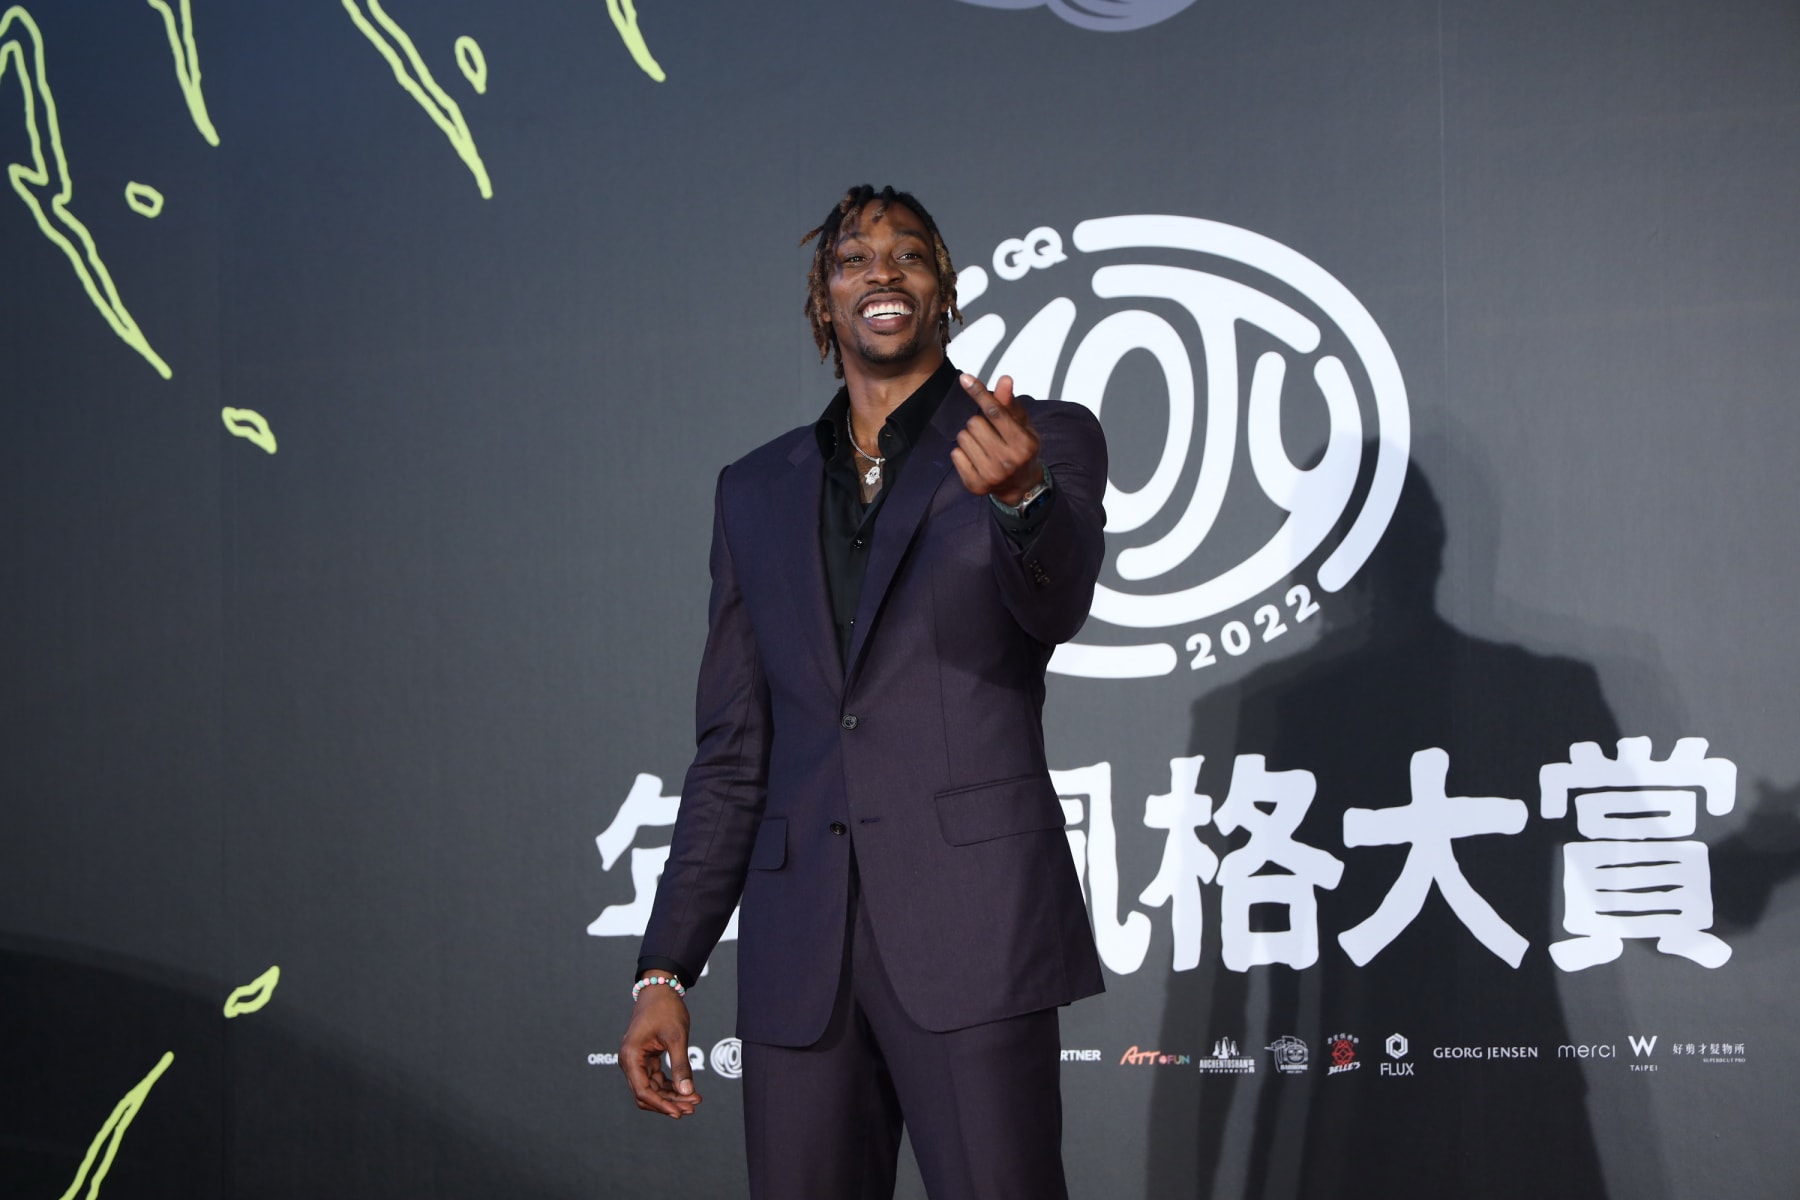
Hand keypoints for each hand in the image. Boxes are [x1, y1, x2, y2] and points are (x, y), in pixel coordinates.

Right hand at [619, 985, 702, 1117]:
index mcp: (631, 1056)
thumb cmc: (666, 1008)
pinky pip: (656, 1080)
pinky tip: (688, 1091)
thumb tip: (687, 1092)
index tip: (680, 1112)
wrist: (661, 989)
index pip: (643, 1091)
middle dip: (669, 1102)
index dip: (661, 1105)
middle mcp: (629, 1061)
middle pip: (647, 1094)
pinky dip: (671, 1086)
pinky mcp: (646, 1060)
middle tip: (693, 1107)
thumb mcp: (677, 1037)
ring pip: (653, 1089)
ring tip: (694, 1101)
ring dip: (672, 1096)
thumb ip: (681, 1066)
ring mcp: (637, 1061)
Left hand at [953, 373, 1043, 507]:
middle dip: (979, 423)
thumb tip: (1004, 379)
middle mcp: (1008, 460)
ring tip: (984, 447)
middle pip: (974, 423)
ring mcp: (991, 474)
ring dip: (970, 438)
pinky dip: (962, 453)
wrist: (1021, 487)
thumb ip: (1010, 404)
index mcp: (1023, 443)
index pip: (996, 412)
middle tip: (990, 434)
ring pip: (962, 437)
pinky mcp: (975, 484)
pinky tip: (976, 459)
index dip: (979, 393)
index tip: (965, 379)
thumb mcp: (1022, 426)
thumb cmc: (1021, 450)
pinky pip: (955, 454)